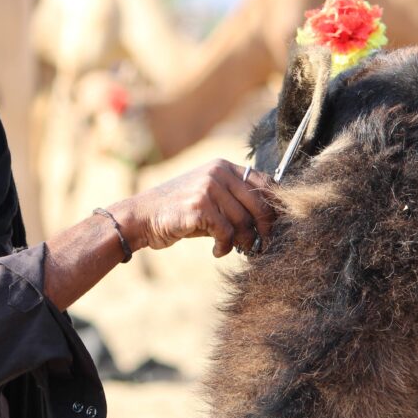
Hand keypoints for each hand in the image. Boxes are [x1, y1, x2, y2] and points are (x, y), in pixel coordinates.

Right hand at [108, 159, 275, 257]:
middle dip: (265, 229)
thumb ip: (234, 202)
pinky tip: (217, 251)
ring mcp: (208, 187)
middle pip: (260, 204)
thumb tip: (270, 220)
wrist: (141, 217)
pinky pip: (227, 233)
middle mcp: (218, 172)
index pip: (265, 182)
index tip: (274, 227)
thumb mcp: (208, 198)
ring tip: (235, 249)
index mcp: (223, 166)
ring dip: (243, 242)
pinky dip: (225, 247)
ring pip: (244, 222)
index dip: (275, 207)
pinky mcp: (199, 206)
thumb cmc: (178, 211)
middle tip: (260, 245)